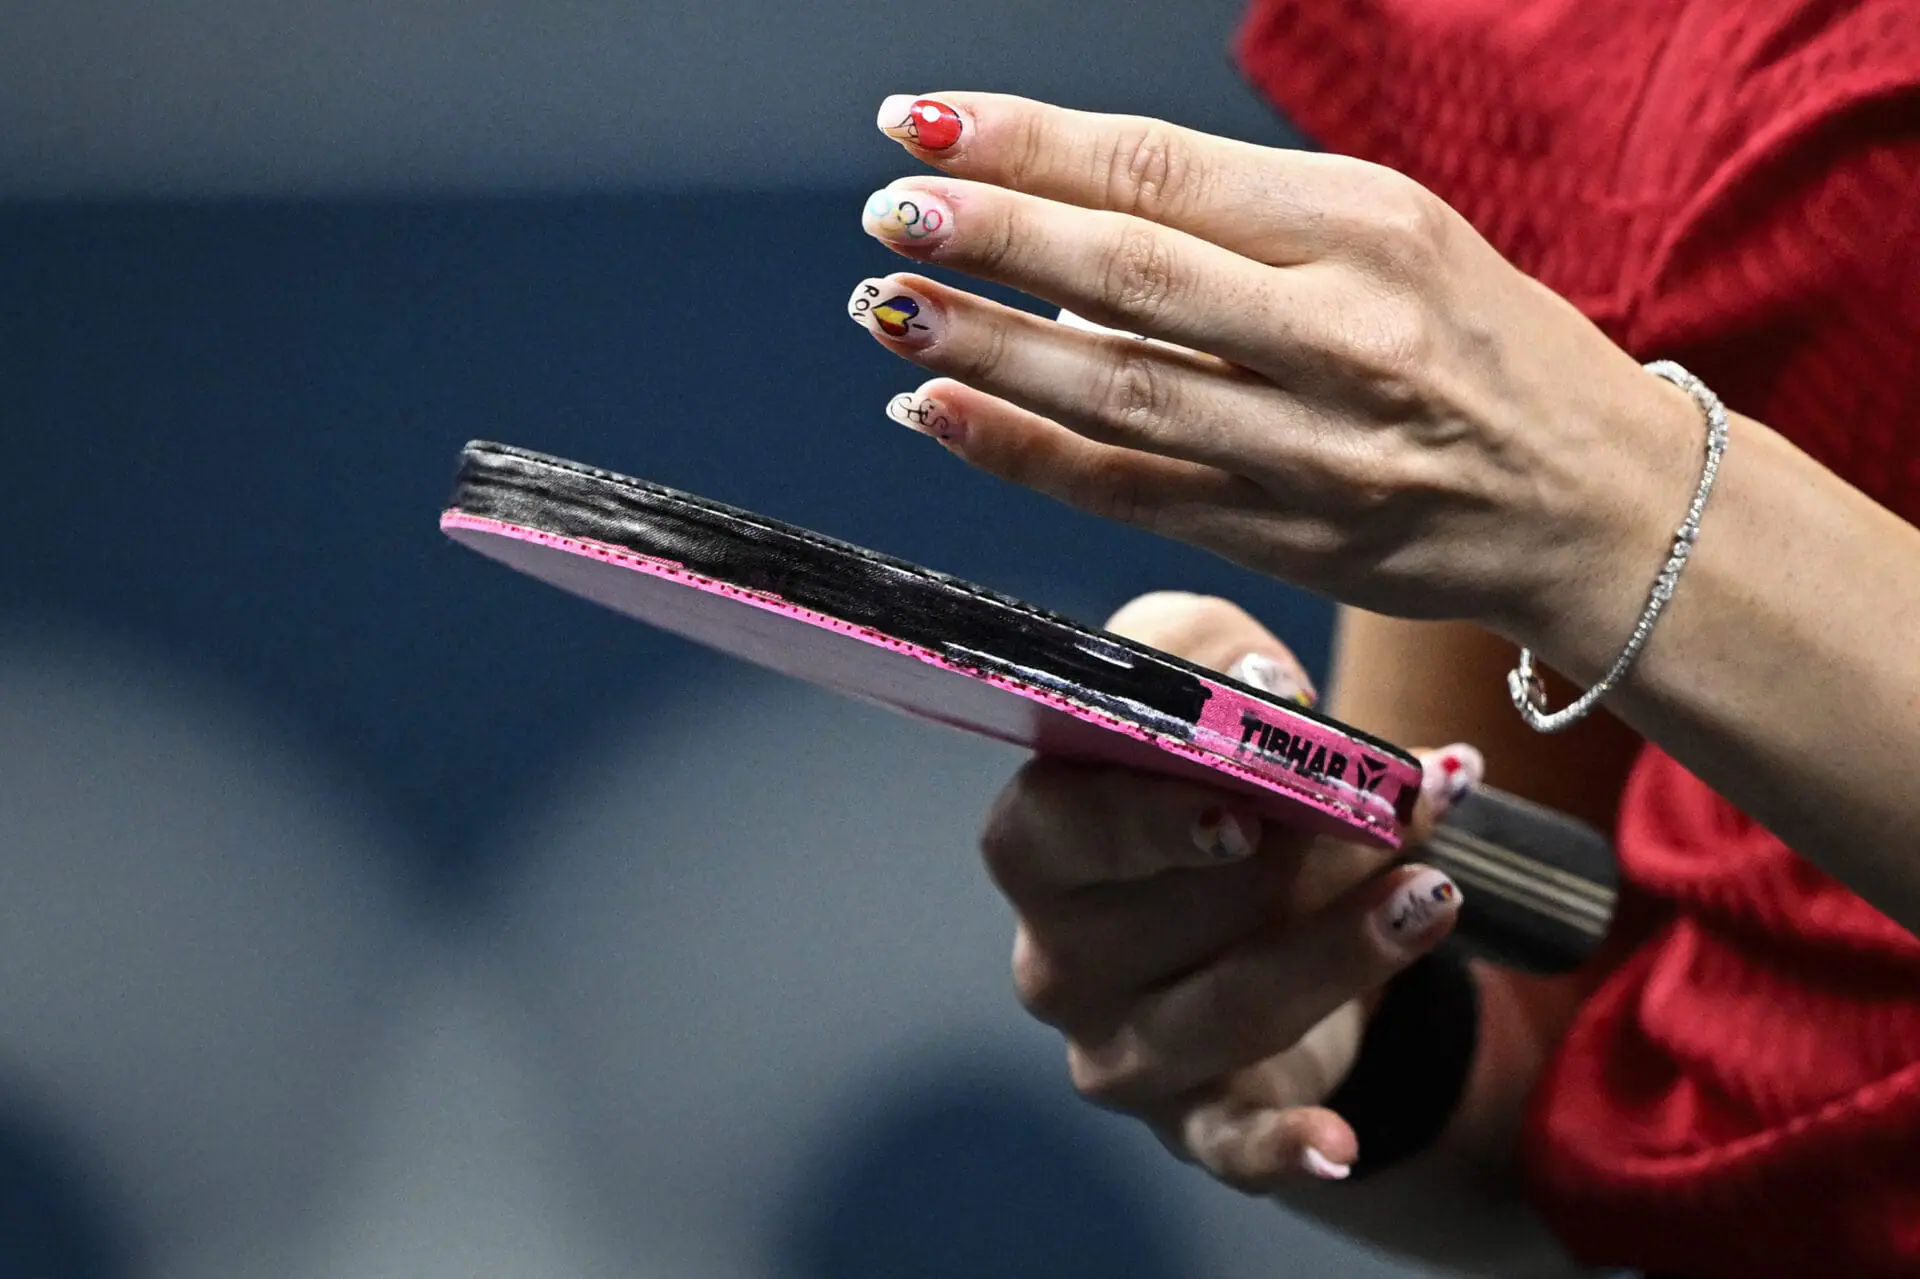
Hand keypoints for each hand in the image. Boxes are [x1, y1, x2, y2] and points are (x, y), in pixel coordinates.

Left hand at [851, 93, 1697, 638]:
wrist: (1601, 502)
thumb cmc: (1486, 348)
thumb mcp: (1395, 237)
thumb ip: (1240, 230)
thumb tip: (1064, 242)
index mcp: (1369, 226)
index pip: (1161, 167)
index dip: (1029, 144)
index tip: (928, 124)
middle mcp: (1344, 333)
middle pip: (1129, 273)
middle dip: (994, 237)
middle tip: (890, 215)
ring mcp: (1314, 451)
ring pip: (1118, 390)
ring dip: (988, 351)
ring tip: (892, 313)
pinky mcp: (1288, 543)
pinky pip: (1130, 496)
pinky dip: (1023, 457)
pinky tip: (940, 418)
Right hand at [980, 592, 1482, 1184]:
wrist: (1274, 916)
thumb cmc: (1225, 785)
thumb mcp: (1205, 691)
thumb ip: (1205, 655)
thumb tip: (1257, 679)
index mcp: (1040, 845)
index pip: (1053, 830)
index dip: (1142, 818)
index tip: (1241, 806)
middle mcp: (1058, 955)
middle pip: (1156, 920)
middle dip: (1287, 862)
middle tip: (1395, 809)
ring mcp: (1119, 1047)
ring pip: (1219, 1012)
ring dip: (1334, 954)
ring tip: (1431, 895)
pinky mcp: (1191, 1119)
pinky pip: (1228, 1143)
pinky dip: (1281, 1146)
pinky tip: (1338, 1145)